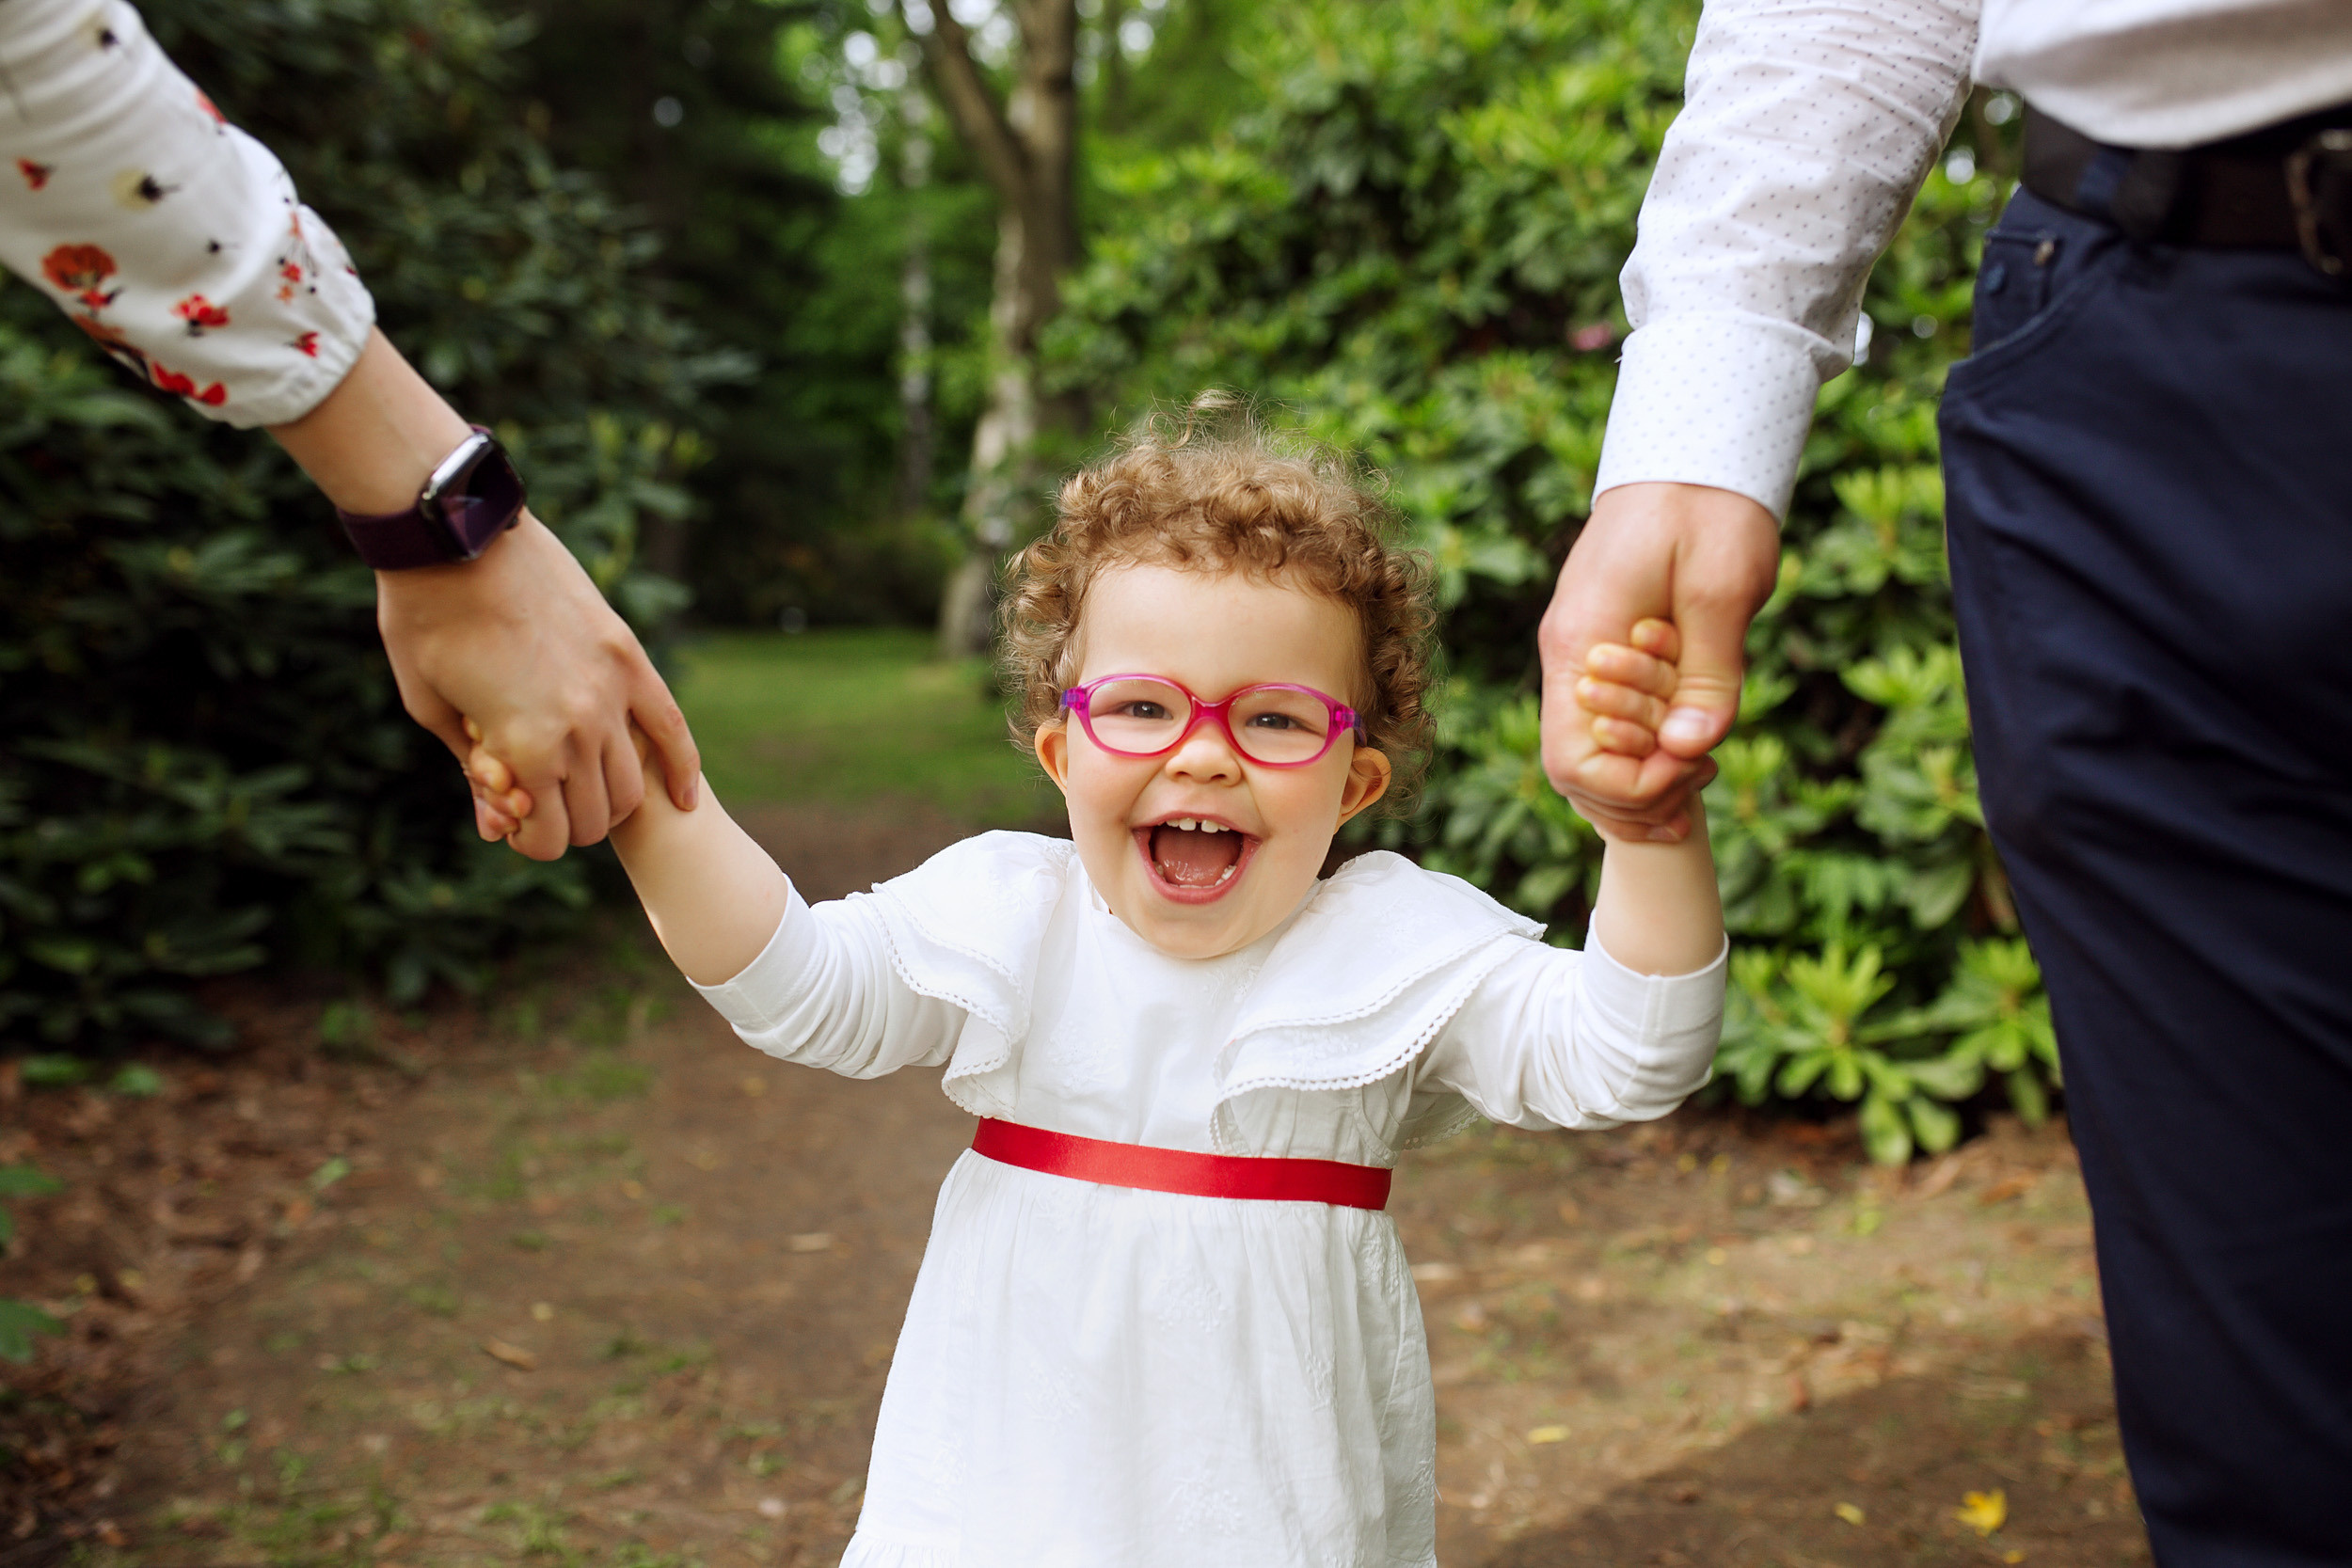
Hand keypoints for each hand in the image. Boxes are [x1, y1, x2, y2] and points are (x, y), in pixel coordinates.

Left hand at [377, 512, 698, 858]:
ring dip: (611, 801)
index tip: (512, 823)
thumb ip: (473, 773)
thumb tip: (496, 824)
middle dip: (569, 824)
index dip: (529, 841)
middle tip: (544, 804)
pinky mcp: (628, 658)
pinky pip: (671, 728)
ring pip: (634, 784)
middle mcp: (579, 729)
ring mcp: (612, 693)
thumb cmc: (425, 624)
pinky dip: (681, 771)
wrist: (454, 539)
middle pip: (597, 817)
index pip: (550, 837)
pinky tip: (683, 799)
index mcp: (526, 749)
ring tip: (585, 788)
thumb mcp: (431, 709)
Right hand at [1538, 482, 1778, 840]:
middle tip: (1705, 781)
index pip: (1573, 760)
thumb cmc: (1709, 508)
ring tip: (1701, 778)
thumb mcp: (1722, 587)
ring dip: (1640, 784)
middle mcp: (1570, 656)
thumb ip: (1709, 672)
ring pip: (1587, 756)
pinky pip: (1607, 727)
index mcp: (1582, 643)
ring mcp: (1583, 654)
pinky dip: (1642, 755)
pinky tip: (1689, 755)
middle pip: (1573, 772)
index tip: (1691, 768)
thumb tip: (1696, 747)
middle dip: (1637, 798)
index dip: (1631, 788)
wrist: (1692, 453)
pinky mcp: (1606, 649)